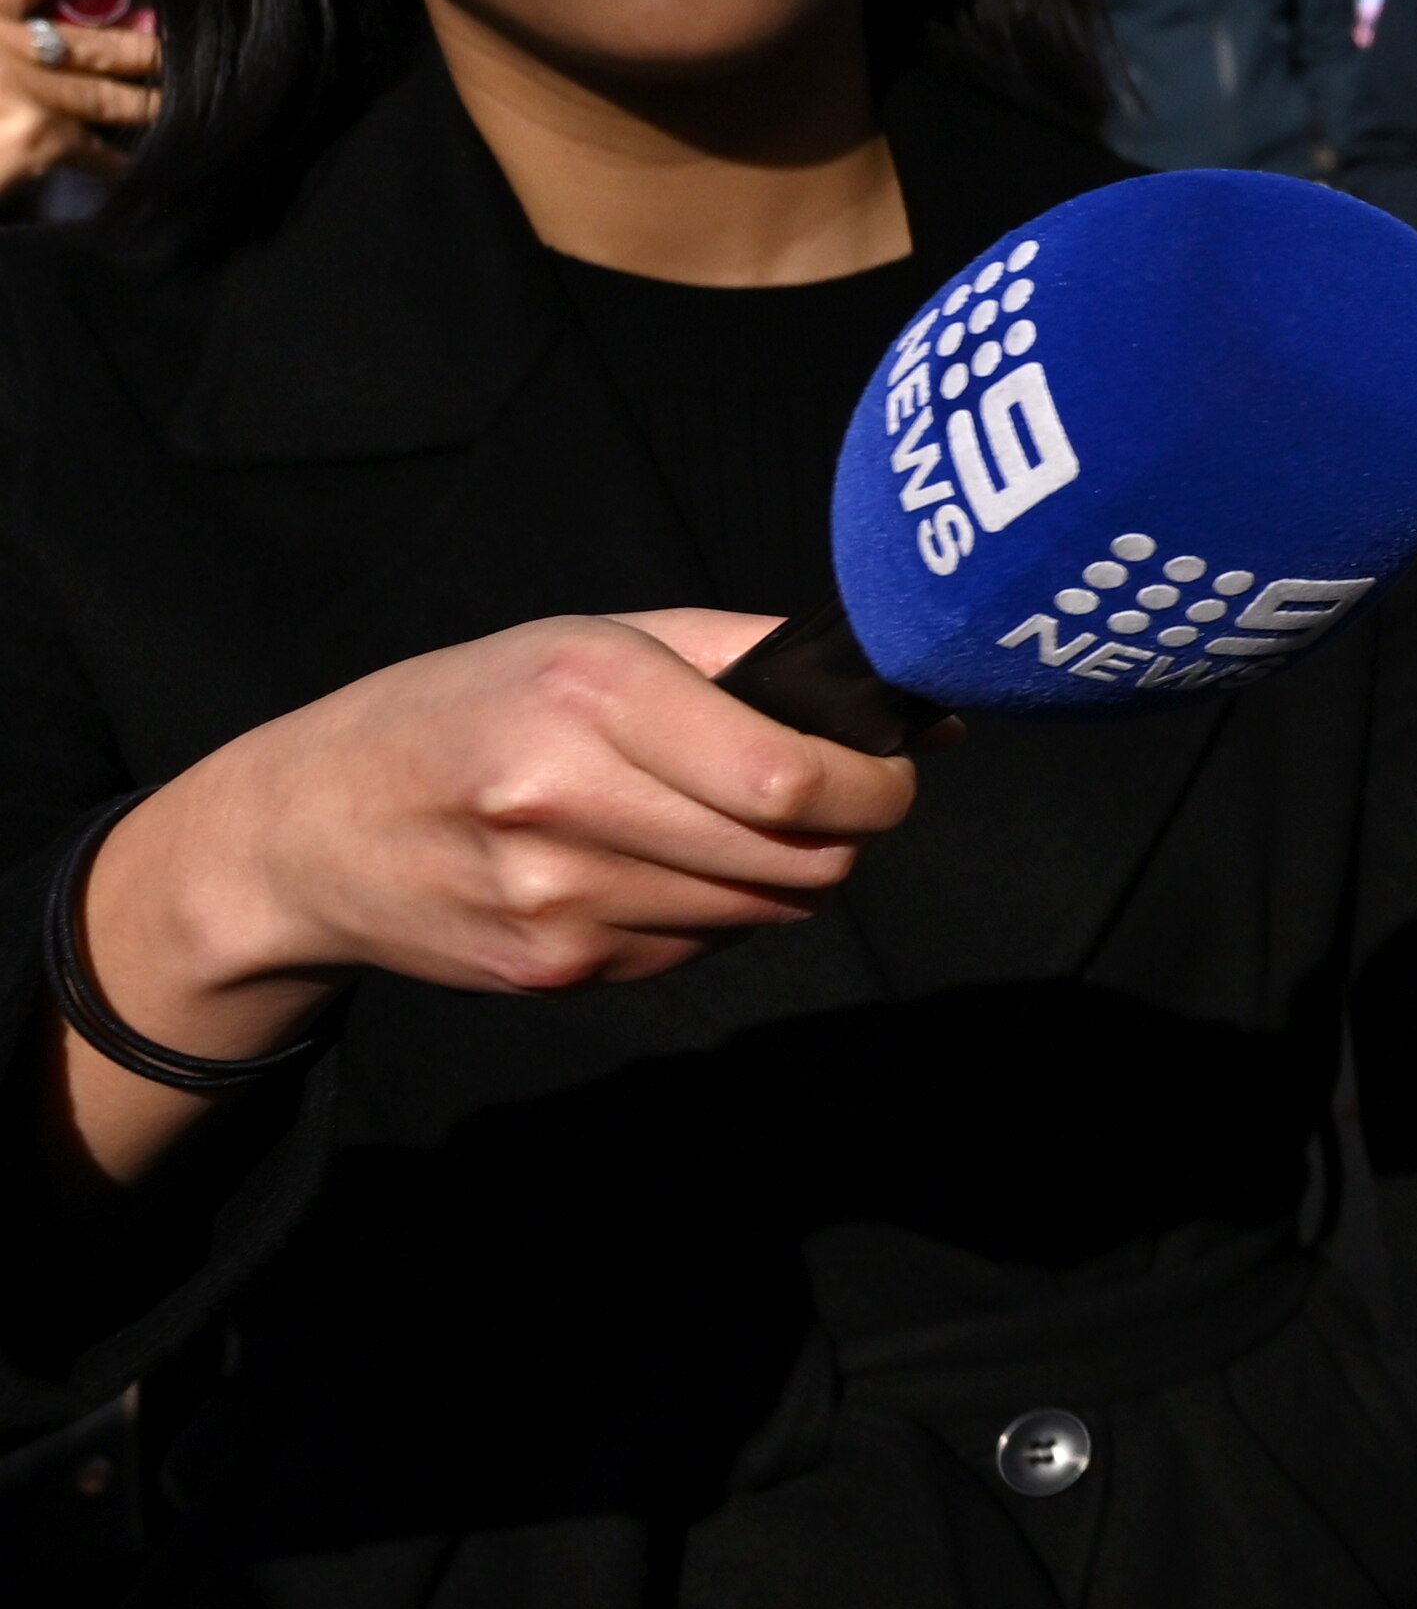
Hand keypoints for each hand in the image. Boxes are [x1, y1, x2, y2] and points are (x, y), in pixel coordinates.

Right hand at [0, 0, 156, 189]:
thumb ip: (1, 4)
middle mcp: (9, 36)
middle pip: (100, 42)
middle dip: (146, 50)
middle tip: (184, 48)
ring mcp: (30, 89)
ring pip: (113, 97)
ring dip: (148, 102)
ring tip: (175, 104)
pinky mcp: (36, 138)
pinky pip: (92, 151)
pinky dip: (113, 159)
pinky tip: (133, 165)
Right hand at [54, 612, 916, 1183]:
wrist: (307, 828)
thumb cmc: (468, 711)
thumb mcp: (596, 639)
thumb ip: (756, 660)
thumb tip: (918, 713)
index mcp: (587, 694)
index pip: (790, 778)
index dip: (876, 784)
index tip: (887, 768)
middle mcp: (565, 800)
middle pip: (801, 858)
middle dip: (845, 832)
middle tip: (819, 796)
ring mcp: (556, 900)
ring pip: (764, 912)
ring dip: (778, 873)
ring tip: (720, 822)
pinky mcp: (552, 969)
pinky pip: (698, 948)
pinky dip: (709, 911)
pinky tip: (649, 865)